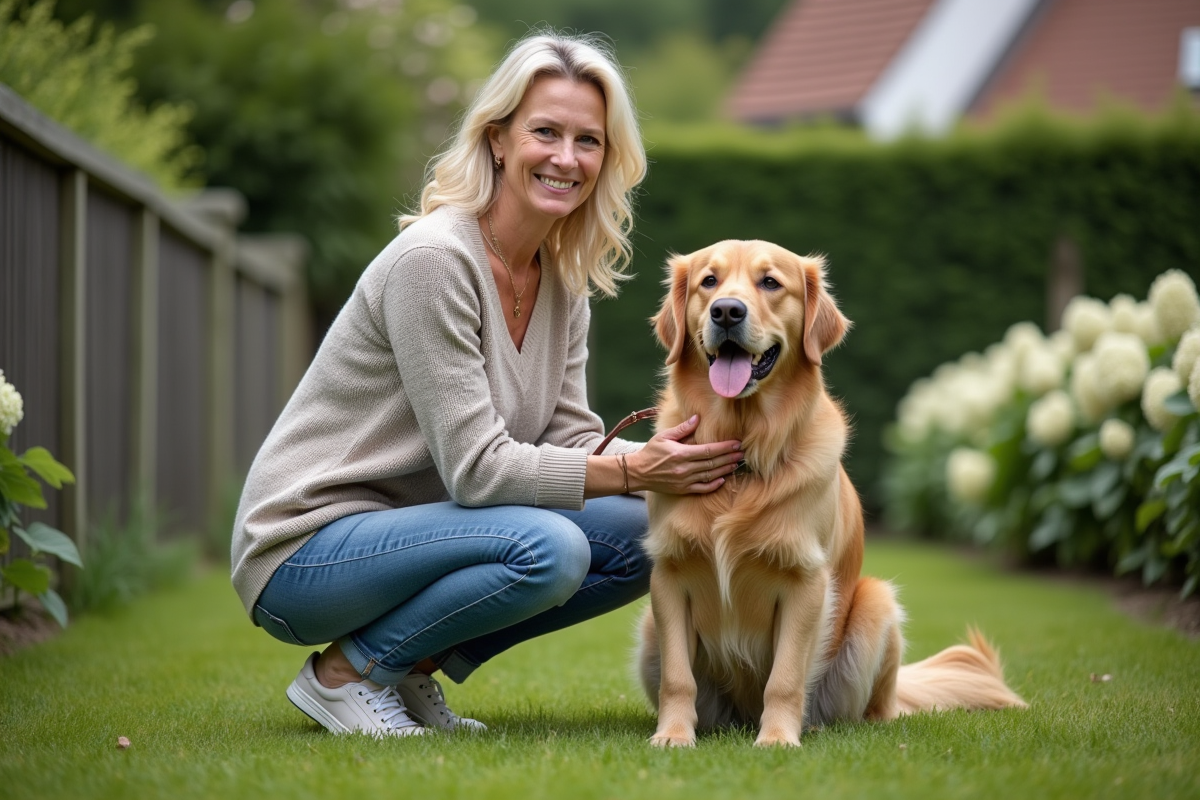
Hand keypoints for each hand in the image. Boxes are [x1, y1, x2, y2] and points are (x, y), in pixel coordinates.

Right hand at [627, 415, 742, 493]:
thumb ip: (682, 429)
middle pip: (713, 463)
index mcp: (681, 454)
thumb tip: (697, 419)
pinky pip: (702, 489)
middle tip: (742, 453)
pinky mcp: (683, 490)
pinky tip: (723, 479)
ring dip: (725, 469)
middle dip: (729, 457)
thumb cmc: (651, 452)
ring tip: (737, 463)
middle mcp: (685, 469)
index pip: (708, 450)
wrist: (638, 472)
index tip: (736, 443)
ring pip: (710, 476)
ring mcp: (685, 481)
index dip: (724, 447)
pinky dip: (714, 485)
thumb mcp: (664, 436)